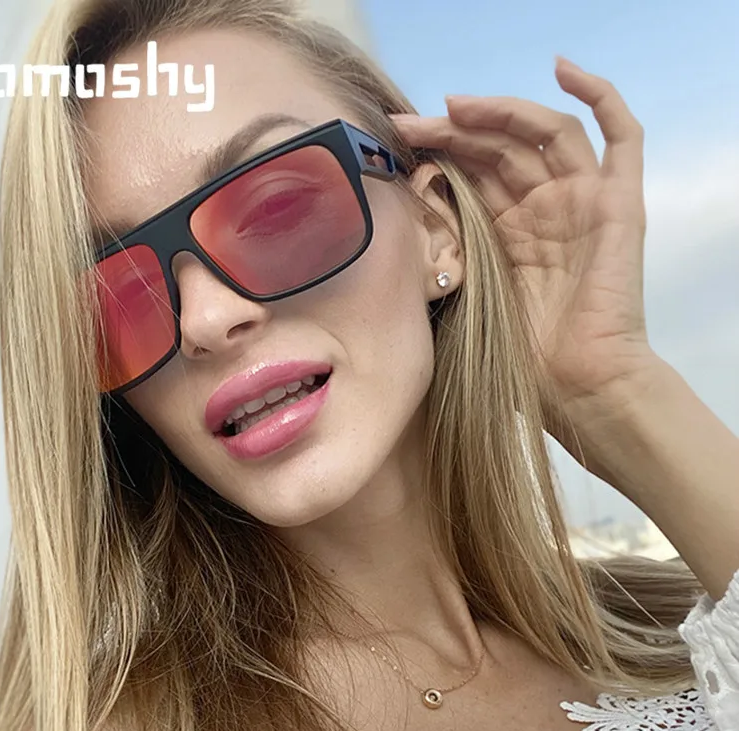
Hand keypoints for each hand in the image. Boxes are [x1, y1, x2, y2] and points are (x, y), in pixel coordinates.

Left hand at [391, 57, 660, 421]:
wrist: (575, 386)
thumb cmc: (520, 361)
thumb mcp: (464, 301)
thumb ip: (443, 264)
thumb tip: (385, 244)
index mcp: (507, 232)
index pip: (473, 172)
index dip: (436, 152)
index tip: (392, 143)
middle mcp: (544, 208)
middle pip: (500, 148)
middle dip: (452, 131)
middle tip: (406, 125)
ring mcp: (582, 201)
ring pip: (542, 134)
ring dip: (498, 113)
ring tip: (453, 108)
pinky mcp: (618, 203)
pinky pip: (621, 135)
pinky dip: (599, 95)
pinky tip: (562, 69)